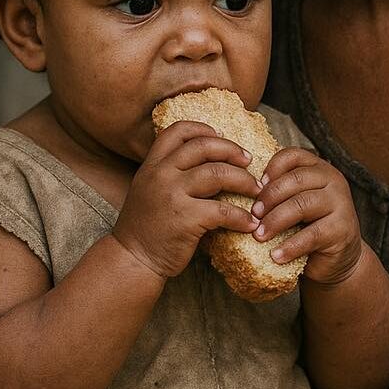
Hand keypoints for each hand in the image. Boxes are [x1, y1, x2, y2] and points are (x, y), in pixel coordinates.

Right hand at [112, 121, 261, 277]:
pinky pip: (223, 211)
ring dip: (244, 181)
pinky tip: (250, 223)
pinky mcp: (185, 219)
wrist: (132, 259)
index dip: (203, 129)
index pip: (178, 131)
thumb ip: (170, 173)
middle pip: (204, 147)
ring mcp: (172, 195)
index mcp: (152, 165)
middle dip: (232, 151)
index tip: (221, 136)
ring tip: (256, 190)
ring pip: (218, 174)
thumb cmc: (146, 227)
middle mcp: (160, 174)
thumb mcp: (148, 189)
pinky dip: (242, 217)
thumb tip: (209, 161)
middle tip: (248, 161)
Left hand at [251, 149, 362, 285]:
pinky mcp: (342, 229)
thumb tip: (241, 189)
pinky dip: (290, 246)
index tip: (255, 189)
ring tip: (259, 236)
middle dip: (269, 197)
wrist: (338, 259)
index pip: (292, 156)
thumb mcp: (294, 204)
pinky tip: (275, 256)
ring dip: (275, 221)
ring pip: (302, 204)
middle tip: (251, 216)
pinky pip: (312, 235)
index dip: (271, 169)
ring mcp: (341, 203)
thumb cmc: (308, 227)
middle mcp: (333, 180)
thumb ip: (278, 192)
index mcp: (319, 169)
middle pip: (295, 179)